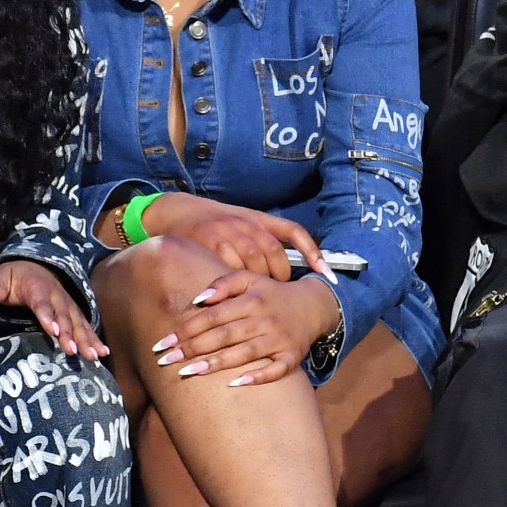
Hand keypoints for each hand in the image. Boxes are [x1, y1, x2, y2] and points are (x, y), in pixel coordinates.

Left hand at [0, 260, 106, 360]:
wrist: (33, 267)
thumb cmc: (14, 277)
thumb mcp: (1, 276)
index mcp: (37, 287)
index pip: (42, 303)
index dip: (48, 316)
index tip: (54, 331)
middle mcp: (57, 296)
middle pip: (64, 316)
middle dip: (70, 334)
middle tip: (74, 351)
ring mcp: (67, 304)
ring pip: (78, 322)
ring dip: (86, 339)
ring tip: (93, 356)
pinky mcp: (74, 313)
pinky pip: (85, 326)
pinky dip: (95, 339)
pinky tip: (103, 353)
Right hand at [140, 193, 331, 282]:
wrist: (178, 210)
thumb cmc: (213, 224)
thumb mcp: (241, 223)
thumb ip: (261, 241)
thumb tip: (284, 272)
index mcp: (259, 218)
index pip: (294, 231)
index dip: (313, 252)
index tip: (328, 273)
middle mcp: (247, 222)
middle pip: (275, 253)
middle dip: (279, 276)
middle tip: (276, 293)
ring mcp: (229, 230)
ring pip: (255, 261)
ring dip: (258, 281)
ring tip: (256, 296)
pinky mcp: (209, 241)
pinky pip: (230, 265)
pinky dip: (236, 281)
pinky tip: (234, 292)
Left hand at [152, 272, 339, 386]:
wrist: (313, 306)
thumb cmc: (269, 294)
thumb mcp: (249, 280)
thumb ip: (223, 284)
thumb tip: (197, 300)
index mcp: (251, 300)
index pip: (212, 316)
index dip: (187, 329)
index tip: (162, 343)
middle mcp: (265, 319)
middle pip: (224, 335)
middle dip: (193, 349)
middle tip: (165, 361)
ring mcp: (279, 339)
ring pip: (245, 352)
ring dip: (216, 363)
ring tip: (188, 373)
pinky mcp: (293, 356)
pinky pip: (276, 369)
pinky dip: (258, 376)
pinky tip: (235, 384)